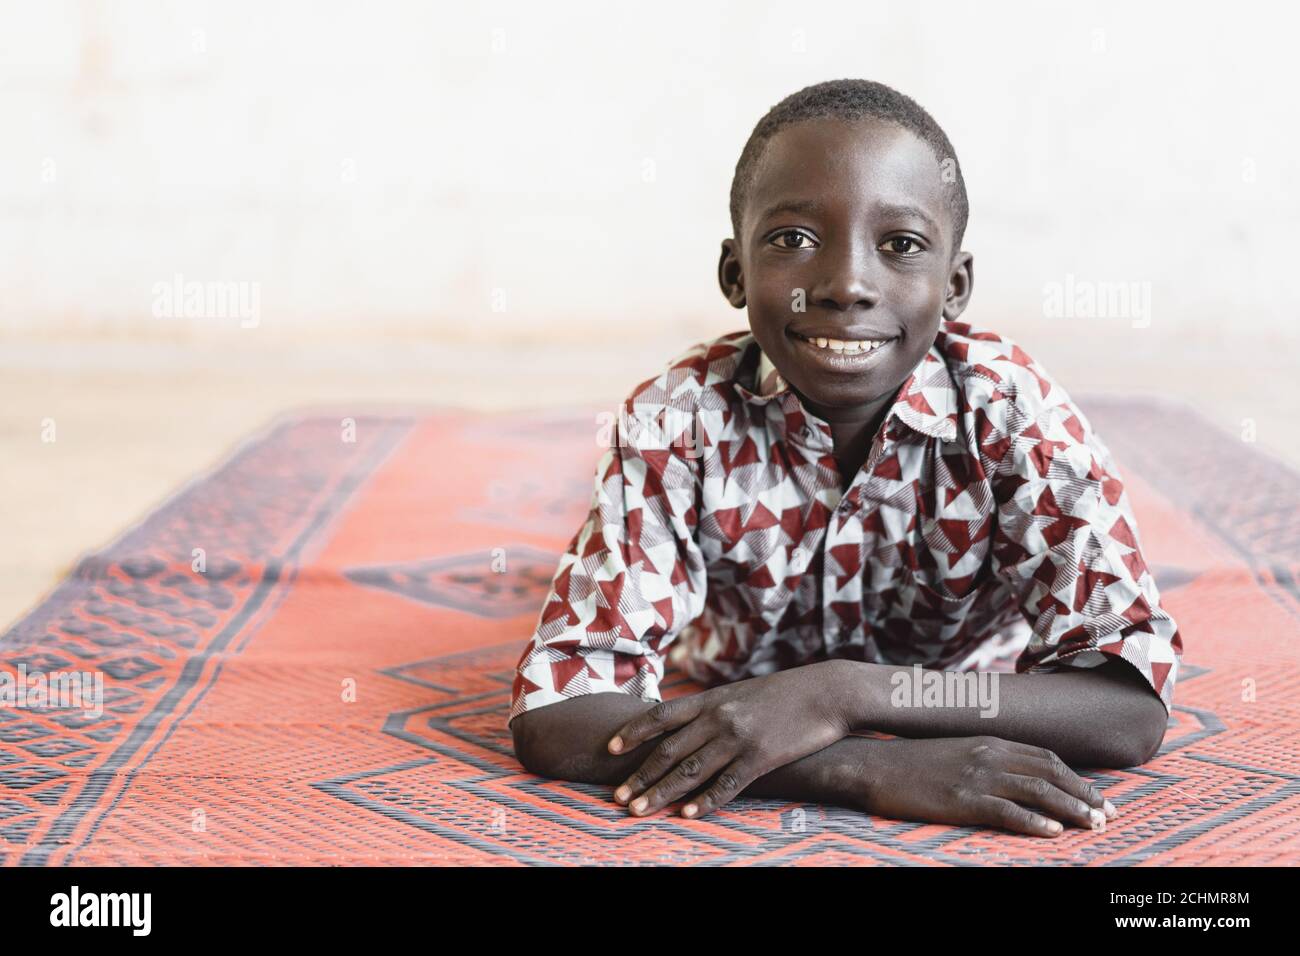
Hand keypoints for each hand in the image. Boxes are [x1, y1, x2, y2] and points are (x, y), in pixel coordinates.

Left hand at [607, 663, 851, 818]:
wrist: (828, 691)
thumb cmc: (787, 693)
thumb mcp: (743, 692)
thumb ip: (715, 708)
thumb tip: (691, 725)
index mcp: (712, 698)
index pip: (661, 715)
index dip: (633, 731)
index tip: (610, 748)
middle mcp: (718, 716)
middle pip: (668, 749)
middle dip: (640, 775)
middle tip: (618, 797)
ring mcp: (738, 737)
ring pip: (690, 769)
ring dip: (661, 793)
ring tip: (639, 811)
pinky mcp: (760, 756)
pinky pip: (726, 784)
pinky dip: (705, 801)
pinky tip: (688, 814)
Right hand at [843, 735, 1117, 836]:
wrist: (873, 764)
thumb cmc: (912, 761)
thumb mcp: (956, 750)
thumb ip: (986, 756)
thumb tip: (1014, 773)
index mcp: (989, 741)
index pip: (1045, 758)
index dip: (1077, 778)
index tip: (1098, 796)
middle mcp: (989, 754)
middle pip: (1050, 773)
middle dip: (1084, 794)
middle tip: (1110, 814)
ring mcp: (976, 776)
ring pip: (1037, 791)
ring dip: (1070, 809)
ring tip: (1094, 825)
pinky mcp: (962, 798)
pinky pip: (1005, 811)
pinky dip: (1033, 822)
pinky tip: (1052, 833)